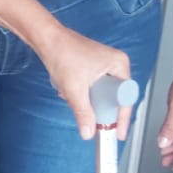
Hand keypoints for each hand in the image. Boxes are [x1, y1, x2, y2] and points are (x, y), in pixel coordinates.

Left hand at [40, 23, 131, 140]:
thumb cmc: (62, 54)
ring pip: (102, 94)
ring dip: (87, 101)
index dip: (121, 117)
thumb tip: (88, 133)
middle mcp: (116, 64)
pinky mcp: (94, 67)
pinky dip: (81, 94)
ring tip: (70, 94)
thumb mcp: (75, 89)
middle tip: (92, 120)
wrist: (46, 39)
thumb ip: (83, 113)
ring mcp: (105, 65)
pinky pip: (93, 88)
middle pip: (114, 98)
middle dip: (99, 108)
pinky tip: (67, 90)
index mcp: (120, 65)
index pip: (126, 98)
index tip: (117, 133)